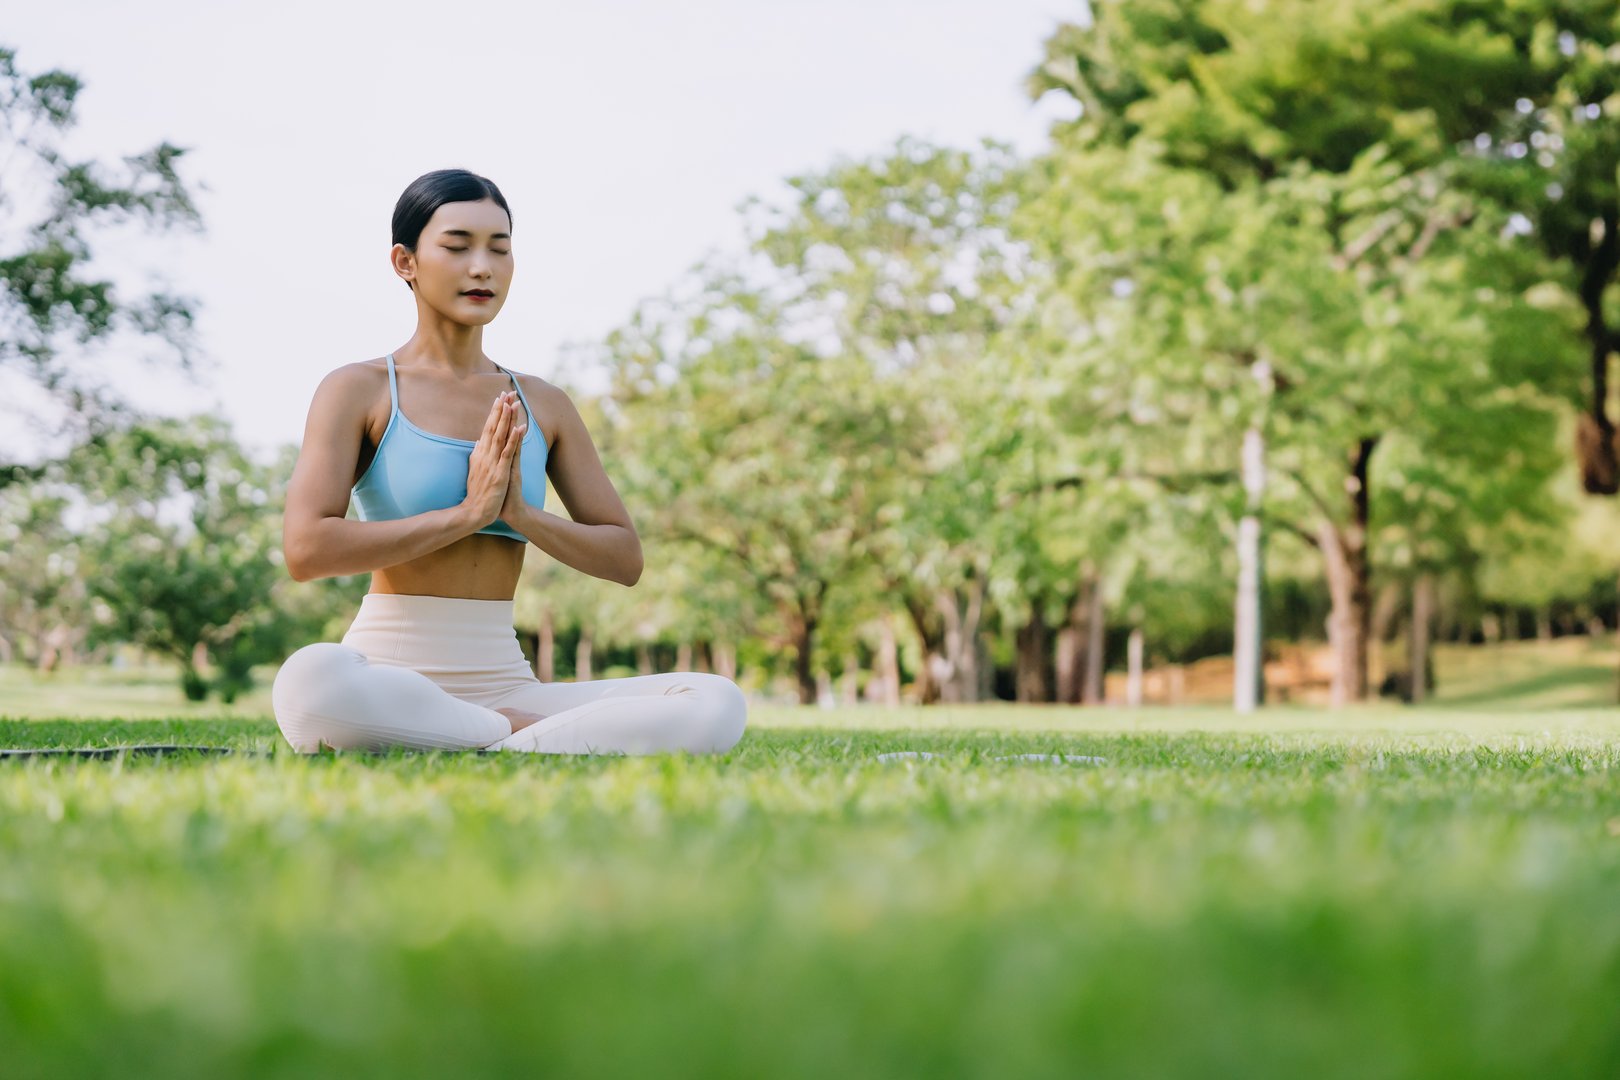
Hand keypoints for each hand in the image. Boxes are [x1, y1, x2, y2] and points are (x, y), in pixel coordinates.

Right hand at [462, 390, 524, 528]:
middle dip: (501, 409)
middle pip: (493, 427)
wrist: (474, 512)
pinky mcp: (499, 473)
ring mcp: (491, 463)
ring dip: (506, 419)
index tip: (500, 397)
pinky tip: (518, 428)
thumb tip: (477, 442)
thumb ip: (476, 455)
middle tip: (508, 391)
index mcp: (480, 453)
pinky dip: (513, 440)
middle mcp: (484, 455)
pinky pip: (507, 453)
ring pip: (500, 436)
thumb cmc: (478, 493)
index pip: (488, 428)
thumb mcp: (475, 470)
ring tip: (512, 403)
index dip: (494, 412)